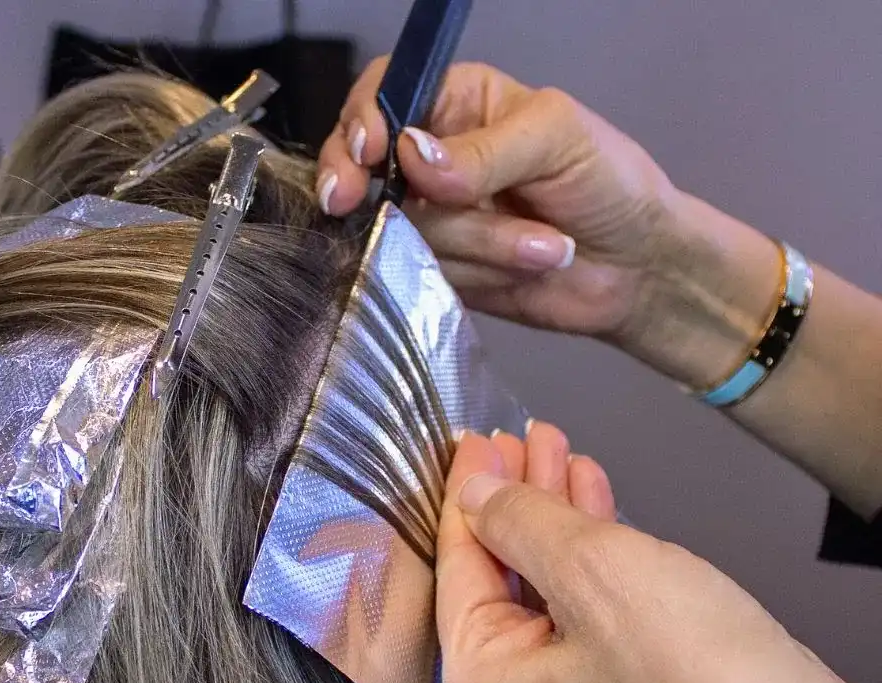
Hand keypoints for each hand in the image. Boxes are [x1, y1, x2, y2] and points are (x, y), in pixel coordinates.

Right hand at [318, 59, 679, 341]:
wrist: (637, 270)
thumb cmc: (608, 184)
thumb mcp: (556, 140)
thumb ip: (484, 149)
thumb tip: (411, 156)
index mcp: (457, 104)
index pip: (384, 95)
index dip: (362, 122)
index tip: (365, 154)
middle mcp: (432, 162)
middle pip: (368, 170)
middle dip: (368, 191)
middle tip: (354, 205)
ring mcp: (432, 223)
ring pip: (404, 233)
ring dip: (478, 245)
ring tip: (543, 244)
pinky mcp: (438, 274)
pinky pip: (423, 277)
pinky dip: (477, 275)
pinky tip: (522, 271)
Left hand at [436, 426, 881, 682]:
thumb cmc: (696, 671)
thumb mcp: (595, 569)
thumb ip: (520, 521)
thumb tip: (473, 491)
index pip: (458, 570)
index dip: (467, 494)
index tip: (473, 438)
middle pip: (502, 585)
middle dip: (521, 502)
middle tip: (527, 436)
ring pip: (547, 604)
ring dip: (560, 526)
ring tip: (567, 454)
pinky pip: (584, 632)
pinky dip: (594, 570)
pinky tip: (601, 508)